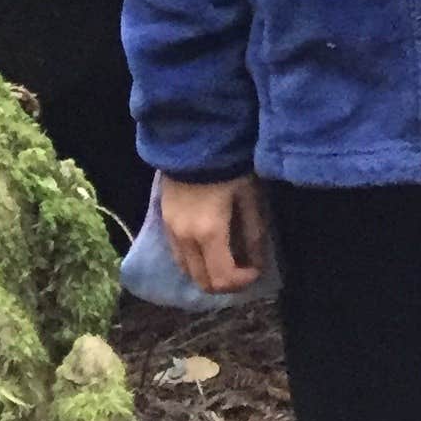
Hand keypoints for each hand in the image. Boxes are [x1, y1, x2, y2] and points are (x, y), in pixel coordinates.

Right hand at [157, 170, 270, 292]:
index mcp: (209, 233)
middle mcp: (185, 239)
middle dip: (225, 283)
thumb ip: (253, 231)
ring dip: (208, 274)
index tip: (255, 270)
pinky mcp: (163, 222)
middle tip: (243, 270)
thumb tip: (258, 262)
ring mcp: (170, 232)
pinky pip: (178, 255)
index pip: (222, 278)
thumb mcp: (248, 195)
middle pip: (202, 281)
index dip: (241, 282)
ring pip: (187, 271)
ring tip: (227, 259)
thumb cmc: (228, 164)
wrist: (194, 137)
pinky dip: (194, 261)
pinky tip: (208, 248)